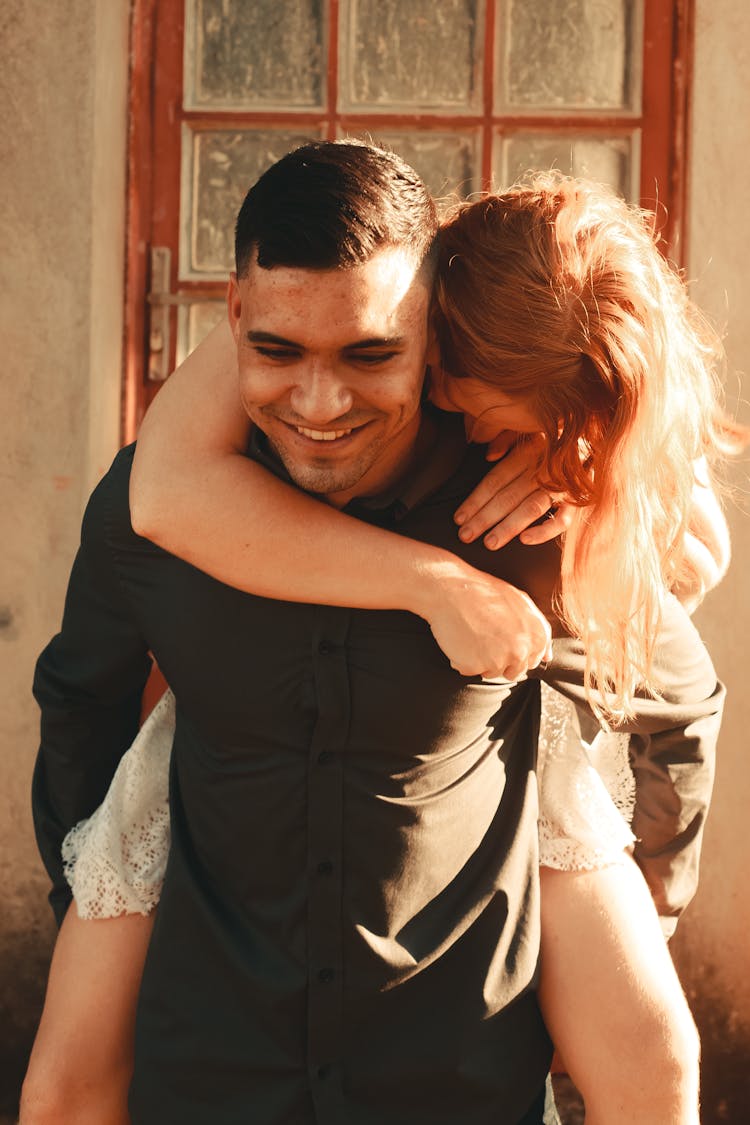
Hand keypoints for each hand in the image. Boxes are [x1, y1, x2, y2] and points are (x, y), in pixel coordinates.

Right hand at [421, 561, 552, 679]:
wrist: (451, 588)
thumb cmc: (485, 592)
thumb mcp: (521, 603)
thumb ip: (538, 630)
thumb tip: (547, 657)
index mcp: (537, 636)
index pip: (531, 661)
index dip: (514, 649)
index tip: (501, 637)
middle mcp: (521, 650)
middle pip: (512, 671)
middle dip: (499, 658)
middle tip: (484, 635)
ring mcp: (498, 660)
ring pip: (490, 672)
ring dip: (479, 660)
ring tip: (471, 633)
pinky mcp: (475, 666)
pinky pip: (468, 670)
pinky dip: (461, 659)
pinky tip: (459, 639)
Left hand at [454, 432, 574, 549]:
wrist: (603, 435)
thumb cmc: (560, 435)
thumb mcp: (531, 427)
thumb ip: (507, 438)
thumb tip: (489, 456)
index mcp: (529, 450)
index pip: (496, 479)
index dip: (476, 499)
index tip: (458, 517)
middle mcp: (543, 468)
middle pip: (508, 496)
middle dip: (484, 517)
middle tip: (465, 536)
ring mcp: (562, 485)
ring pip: (530, 508)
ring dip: (508, 527)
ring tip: (489, 543)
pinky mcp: (580, 499)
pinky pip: (563, 519)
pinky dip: (545, 530)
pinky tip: (525, 540)